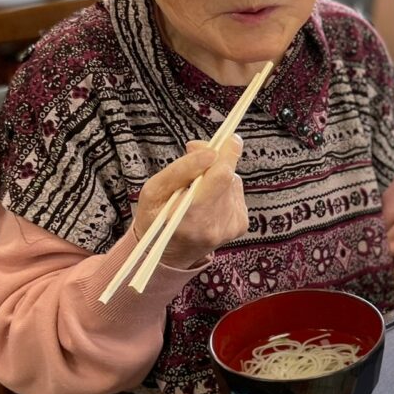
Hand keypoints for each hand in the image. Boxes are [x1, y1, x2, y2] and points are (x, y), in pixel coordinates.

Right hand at [132, 135, 247, 268]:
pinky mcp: (240, 226)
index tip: (225, 139)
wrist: (169, 254)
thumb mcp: (153, 191)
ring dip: (218, 178)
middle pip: (229, 177)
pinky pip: (237, 193)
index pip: (221, 177)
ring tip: (198, 191)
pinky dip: (224, 191)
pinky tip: (209, 201)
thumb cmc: (156, 219)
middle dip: (216, 162)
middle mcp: (215, 226)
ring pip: (234, 183)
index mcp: (190, 217)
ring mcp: (231, 228)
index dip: (225, 154)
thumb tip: (210, 150)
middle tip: (199, 160)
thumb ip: (180, 169)